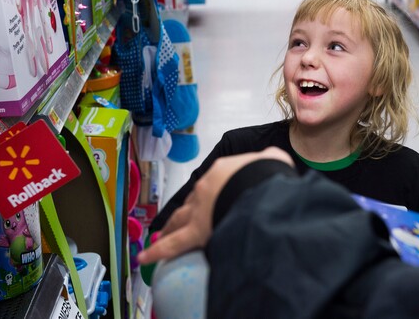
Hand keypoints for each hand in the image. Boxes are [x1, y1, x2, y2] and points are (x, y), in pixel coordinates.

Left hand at [137, 147, 293, 264]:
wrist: (264, 186)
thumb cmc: (269, 175)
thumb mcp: (273, 161)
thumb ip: (270, 160)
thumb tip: (273, 161)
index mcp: (223, 172)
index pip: (211, 184)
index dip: (207, 195)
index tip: (206, 202)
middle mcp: (206, 188)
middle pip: (190, 202)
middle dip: (183, 212)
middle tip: (176, 221)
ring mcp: (198, 209)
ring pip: (178, 219)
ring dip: (168, 227)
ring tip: (160, 236)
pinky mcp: (196, 231)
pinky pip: (174, 244)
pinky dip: (158, 251)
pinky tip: (144, 258)